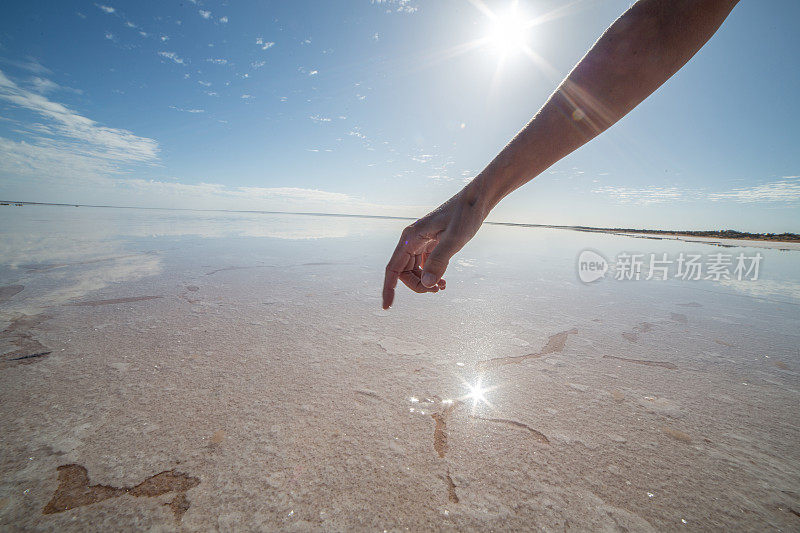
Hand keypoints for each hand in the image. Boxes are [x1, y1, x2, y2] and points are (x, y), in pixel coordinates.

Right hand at [382, 187, 487, 308]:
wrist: (477, 198)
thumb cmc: (466, 215)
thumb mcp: (455, 239)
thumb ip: (439, 262)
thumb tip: (426, 284)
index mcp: (411, 237)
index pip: (392, 268)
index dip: (389, 289)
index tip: (387, 307)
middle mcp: (412, 239)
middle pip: (404, 272)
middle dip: (417, 285)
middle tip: (437, 290)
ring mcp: (421, 240)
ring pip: (414, 269)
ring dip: (424, 281)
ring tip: (442, 287)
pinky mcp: (431, 242)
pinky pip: (424, 264)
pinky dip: (431, 274)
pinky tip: (443, 281)